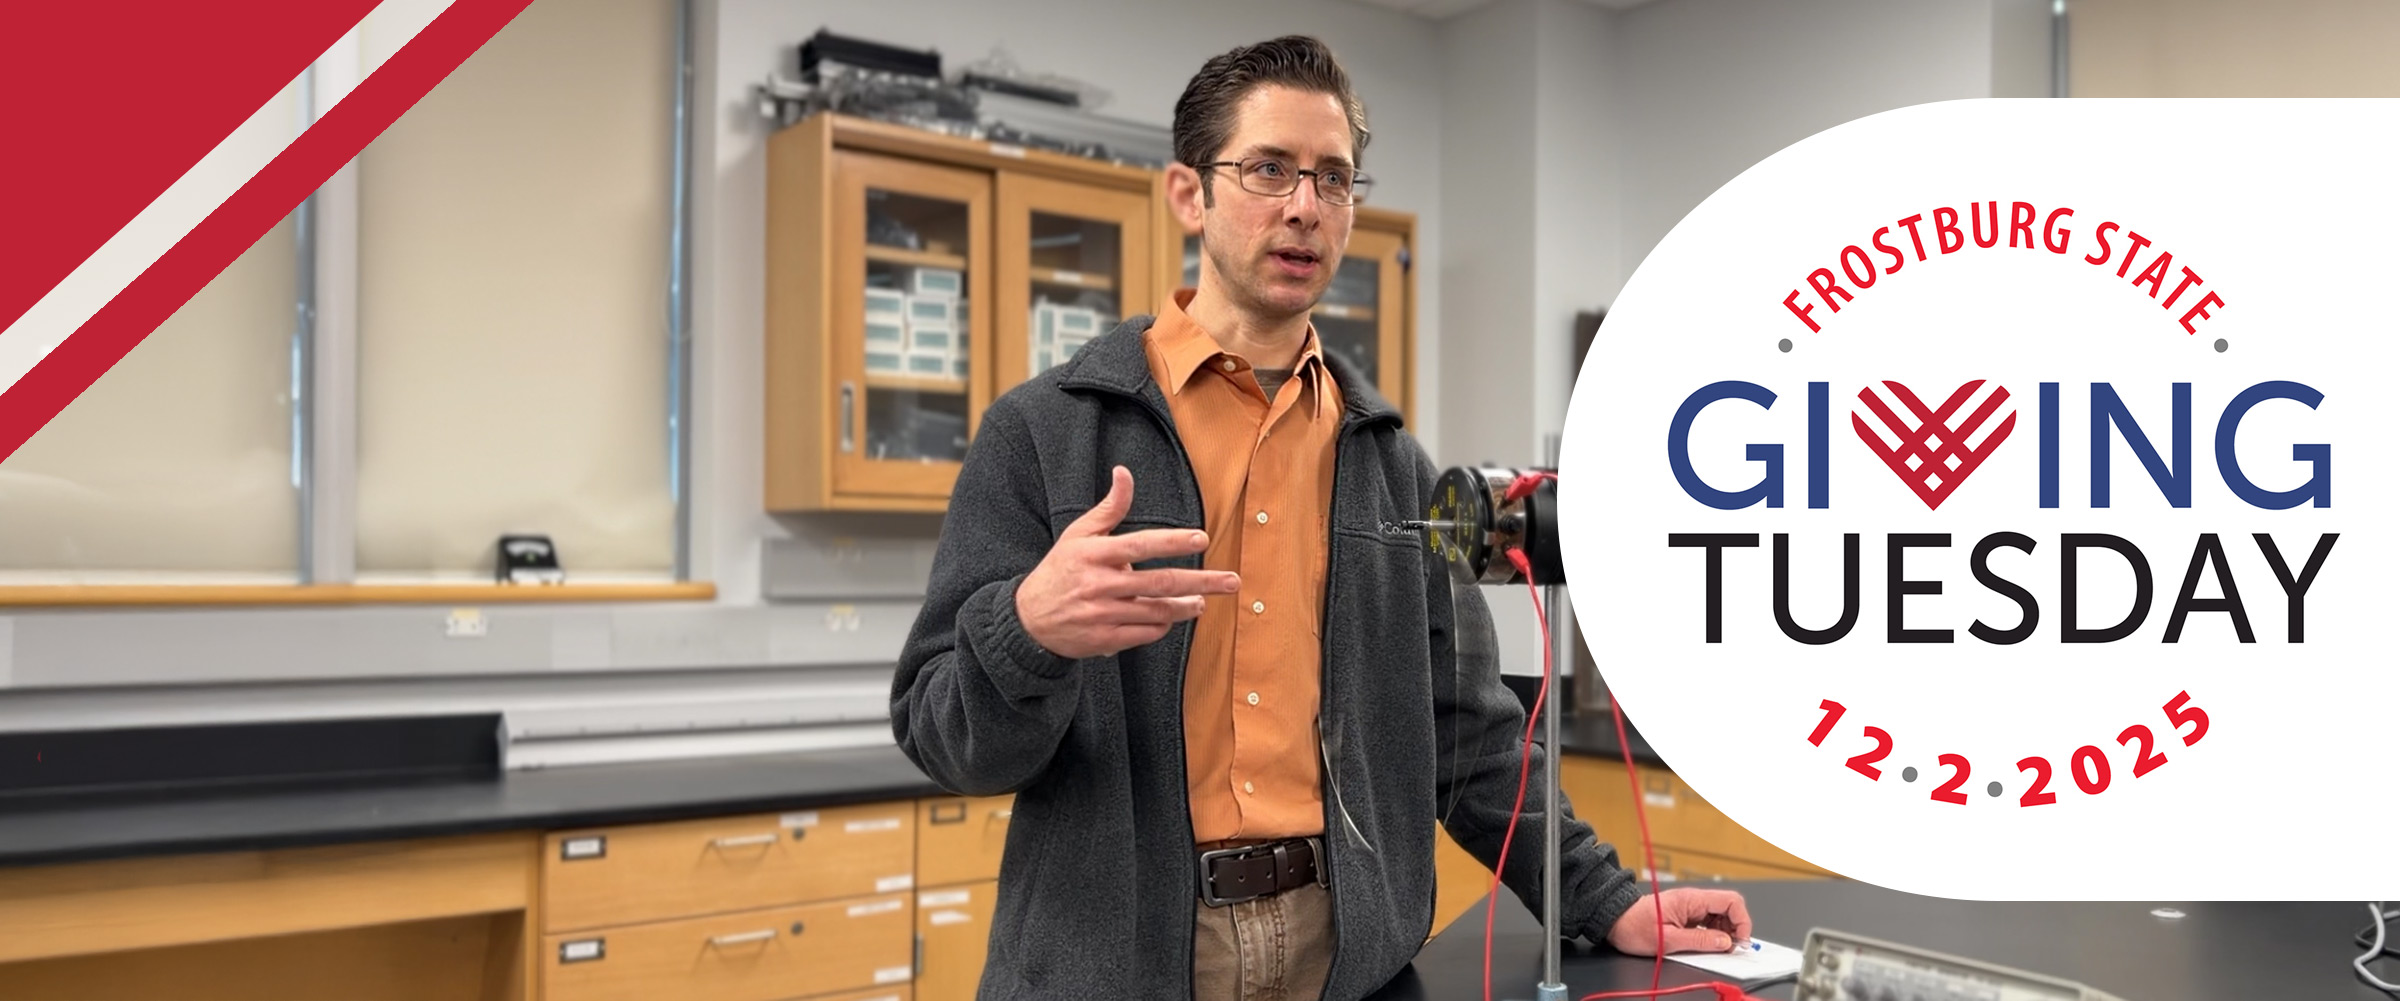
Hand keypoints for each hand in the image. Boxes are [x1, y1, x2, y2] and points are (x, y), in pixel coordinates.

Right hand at [1015, 466, 1240, 658]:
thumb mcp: (1078, 534)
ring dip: (1186, 607)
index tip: (1202, 538)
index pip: (1141, 544)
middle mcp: (1100, 584)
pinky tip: (1170, 617)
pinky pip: (1145, 633)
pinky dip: (1162, 625)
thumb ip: (1109, 507)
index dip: (1173, 541)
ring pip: (1157, 611)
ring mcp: (1103, 614)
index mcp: (1094, 554)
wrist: (1028, 620)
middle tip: (1231, 581)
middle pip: (1160, 582)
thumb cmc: (1060, 570)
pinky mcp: (1105, 640)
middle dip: (1201, 582)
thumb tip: (1124, 472)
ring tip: (1202, 601)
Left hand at [1604, 888, 1753, 955]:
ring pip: (1720, 917)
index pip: (1731, 901)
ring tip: (1718, 949)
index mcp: (1691, 900)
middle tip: (1730, 948)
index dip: (1742, 921)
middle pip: (1729, 909)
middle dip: (1735, 929)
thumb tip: (1726, 942)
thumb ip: (1700, 941)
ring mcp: (1691, 908)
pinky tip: (1708, 945)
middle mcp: (1694, 901)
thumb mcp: (1668, 939)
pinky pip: (1708, 923)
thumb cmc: (1634, 927)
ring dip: (1725, 933)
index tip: (1740, 941)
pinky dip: (1714, 935)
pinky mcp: (1686, 916)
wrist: (1615, 922)